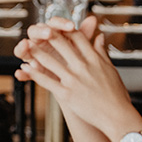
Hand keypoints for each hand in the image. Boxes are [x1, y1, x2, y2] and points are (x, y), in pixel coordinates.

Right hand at [14, 16, 97, 82]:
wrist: (73, 80)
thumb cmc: (74, 59)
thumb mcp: (80, 48)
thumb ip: (84, 35)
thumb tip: (92, 19)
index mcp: (53, 34)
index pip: (53, 23)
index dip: (60, 23)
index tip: (71, 26)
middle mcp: (41, 43)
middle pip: (35, 32)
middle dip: (41, 31)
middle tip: (48, 33)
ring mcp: (34, 56)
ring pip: (24, 49)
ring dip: (23, 46)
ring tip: (26, 45)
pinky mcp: (32, 71)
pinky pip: (24, 72)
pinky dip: (21, 73)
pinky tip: (21, 73)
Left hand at [15, 16, 132, 135]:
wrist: (116, 116)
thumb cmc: (115, 95)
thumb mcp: (111, 69)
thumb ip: (102, 51)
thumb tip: (99, 36)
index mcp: (94, 59)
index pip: (77, 37)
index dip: (64, 29)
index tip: (55, 25)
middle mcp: (83, 66)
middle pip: (60, 44)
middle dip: (46, 35)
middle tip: (35, 30)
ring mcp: (73, 80)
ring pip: (49, 61)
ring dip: (34, 52)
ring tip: (25, 46)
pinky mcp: (66, 93)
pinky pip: (46, 81)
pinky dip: (34, 73)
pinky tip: (26, 68)